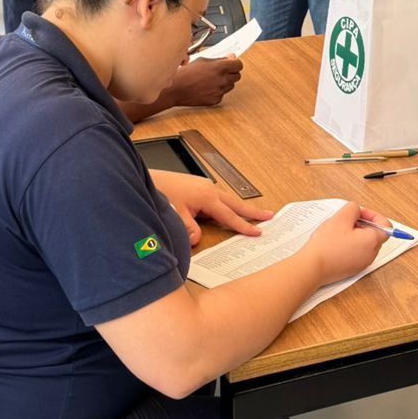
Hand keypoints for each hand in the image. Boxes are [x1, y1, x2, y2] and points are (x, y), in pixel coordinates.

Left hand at [150, 169, 272, 246]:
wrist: (148, 178)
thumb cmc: (161, 192)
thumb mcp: (174, 215)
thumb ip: (188, 229)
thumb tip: (198, 239)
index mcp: (207, 197)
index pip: (230, 215)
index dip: (244, 225)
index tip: (257, 231)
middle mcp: (209, 189)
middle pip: (236, 203)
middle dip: (253, 211)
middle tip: (269, 216)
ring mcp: (204, 186)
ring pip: (227, 200)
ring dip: (240, 207)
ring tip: (254, 214)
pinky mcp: (198, 186)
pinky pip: (218, 198)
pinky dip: (227, 205)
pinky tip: (225, 211)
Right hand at [166, 57, 242, 107]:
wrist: (176, 89)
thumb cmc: (186, 73)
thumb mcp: (202, 60)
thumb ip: (219, 59)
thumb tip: (230, 57)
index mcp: (220, 67)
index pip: (239, 65)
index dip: (235, 64)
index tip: (232, 63)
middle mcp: (222, 80)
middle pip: (237, 76)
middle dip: (231, 72)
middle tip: (221, 71)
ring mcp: (219, 91)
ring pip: (230, 85)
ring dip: (225, 82)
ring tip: (211, 80)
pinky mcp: (215, 100)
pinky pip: (222, 94)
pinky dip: (217, 91)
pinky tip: (207, 88)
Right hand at [300, 200, 388, 286]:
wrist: (313, 266)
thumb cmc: (326, 245)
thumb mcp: (341, 217)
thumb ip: (353, 208)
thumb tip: (357, 211)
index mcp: (372, 241)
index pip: (385, 225)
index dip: (372, 215)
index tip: (359, 213)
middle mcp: (371, 254)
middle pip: (375, 234)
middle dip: (362, 224)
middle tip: (346, 221)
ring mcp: (362, 263)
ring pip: (365, 243)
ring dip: (355, 234)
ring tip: (339, 232)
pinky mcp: (353, 268)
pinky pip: (357, 252)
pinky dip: (350, 245)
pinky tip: (336, 243)